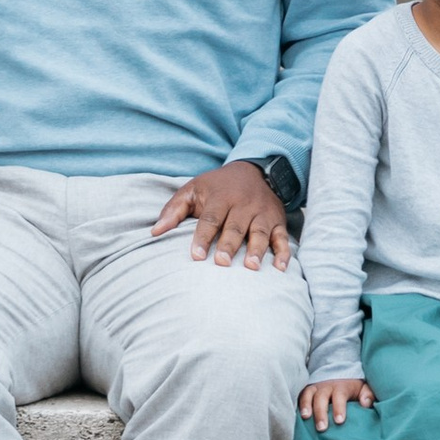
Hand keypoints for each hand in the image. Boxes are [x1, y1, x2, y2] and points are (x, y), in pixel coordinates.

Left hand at [152, 161, 288, 269]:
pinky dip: (284, 253)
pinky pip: (283, 238)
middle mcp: (243, 204)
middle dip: (229, 245)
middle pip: (235, 227)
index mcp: (220, 197)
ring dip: (257, 250)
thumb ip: (173, 210)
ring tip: (251, 267)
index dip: (203, 237)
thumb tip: (155, 232)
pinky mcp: (278, 221)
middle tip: (222, 264)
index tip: (196, 256)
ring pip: (260, 232)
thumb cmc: (216, 186)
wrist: (254, 170)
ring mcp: (262, 213)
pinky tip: (281, 269)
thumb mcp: (192, 189)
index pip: (210, 218)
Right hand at [298, 373, 373, 430]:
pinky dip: (296, 404)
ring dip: (306, 406)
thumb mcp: (363, 388)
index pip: (339, 396)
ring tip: (305, 418)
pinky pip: (299, 396)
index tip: (340, 421)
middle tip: (322, 428)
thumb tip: (365, 403)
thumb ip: (367, 395)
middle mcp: (325, 387)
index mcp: (341, 387)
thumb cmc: (352, 388)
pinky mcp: (306, 392)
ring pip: (307, 395)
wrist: (338, 373)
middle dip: (321, 412)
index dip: (339, 408)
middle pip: (321, 398)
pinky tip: (296, 416)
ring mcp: (314, 388)